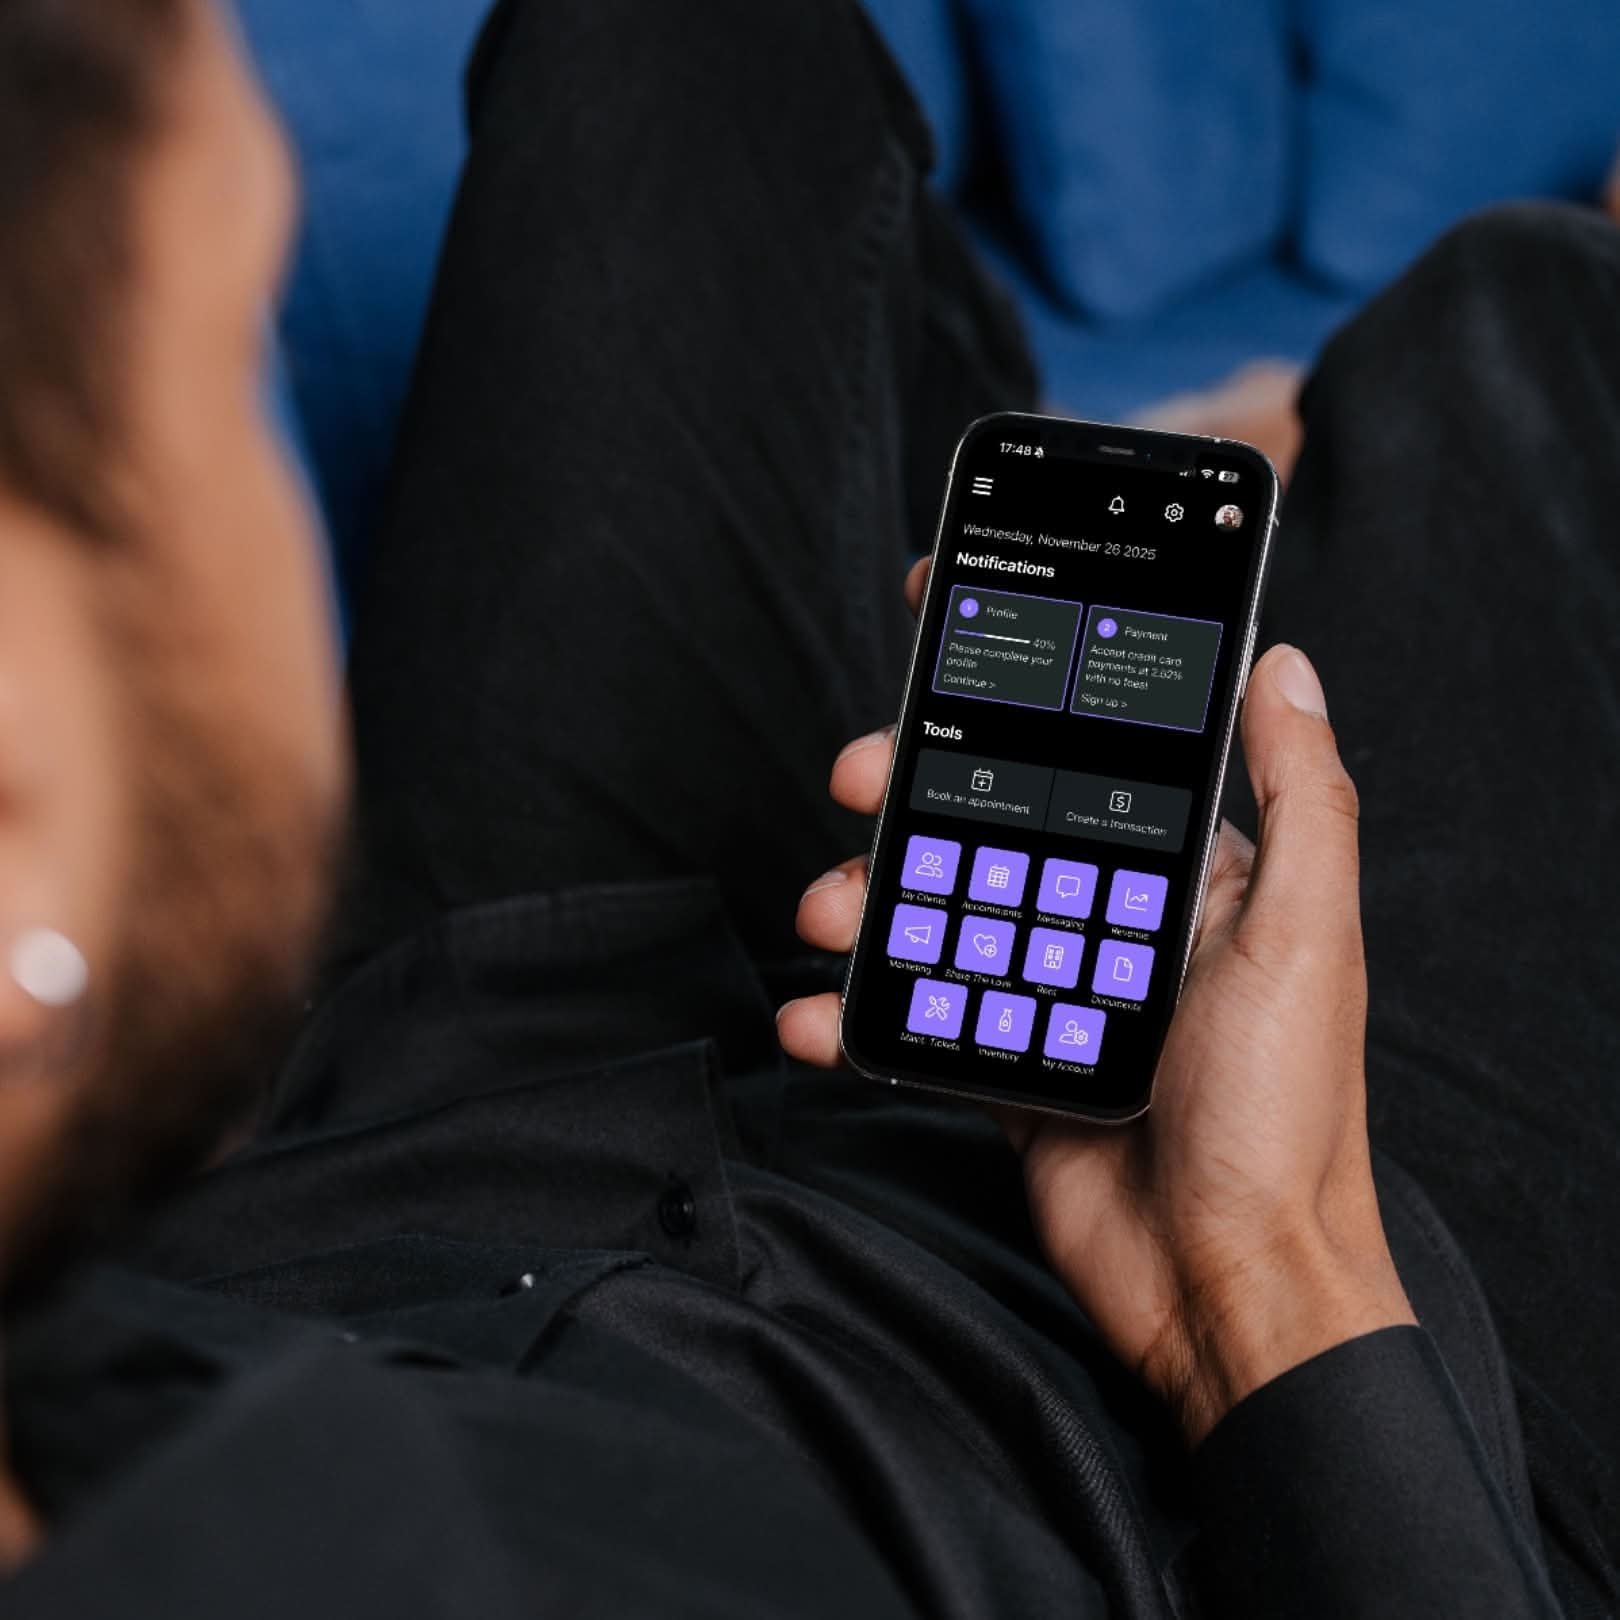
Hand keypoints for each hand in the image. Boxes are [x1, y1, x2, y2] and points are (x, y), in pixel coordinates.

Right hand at [778, 561, 1413, 1443]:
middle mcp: (1116, 928)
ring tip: (826, 908)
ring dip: (867, 901)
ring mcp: (1055, 1000)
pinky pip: (919, 1023)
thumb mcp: (1304, 934)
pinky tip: (816, 1017)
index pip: (1093, 761)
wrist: (1228, 1287)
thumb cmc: (1283, 1114)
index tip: (949, 647)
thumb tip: (1284, 668)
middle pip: (991, 831)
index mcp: (1189, 881)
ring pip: (939, 919)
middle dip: (912, 795)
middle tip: (856, 775)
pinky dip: (856, 1019)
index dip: (1019, 703)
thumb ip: (1298, 799)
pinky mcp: (1008, 1072)